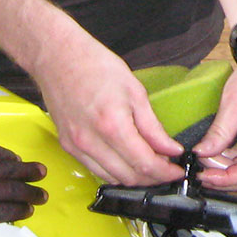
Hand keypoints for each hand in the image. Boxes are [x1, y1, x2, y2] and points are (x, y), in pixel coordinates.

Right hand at [0, 141, 45, 236]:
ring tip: (40, 194)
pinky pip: (3, 213)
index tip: (15, 160)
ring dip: (29, 192)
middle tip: (40, 172)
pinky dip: (18, 211)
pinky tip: (25, 211)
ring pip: (10, 191)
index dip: (7, 156)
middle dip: (27, 171)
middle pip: (6, 170)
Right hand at [35, 36, 186, 185]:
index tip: (177, 171)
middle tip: (167, 168)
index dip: (165, 172)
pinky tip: (126, 160)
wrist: (58, 58)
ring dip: (134, 178)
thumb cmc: (97, 66)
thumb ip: (153, 127)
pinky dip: (114, 171)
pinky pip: (95, 170)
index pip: (144, 163)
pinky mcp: (67, 146)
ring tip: (150, 165)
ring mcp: (76, 146)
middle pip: (129, 177)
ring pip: (111, 178)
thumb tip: (170, 150)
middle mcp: (91, 142)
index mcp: (112, 125)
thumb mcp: (135, 91)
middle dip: (153, 178)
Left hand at [194, 26, 236, 190]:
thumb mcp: (235, 103)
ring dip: (227, 170)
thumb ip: (220, 132)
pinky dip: (232, 161)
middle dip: (226, 177)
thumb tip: (201, 154)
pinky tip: (214, 156)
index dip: (228, 178)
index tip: (205, 176)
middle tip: (200, 172)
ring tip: (203, 163)